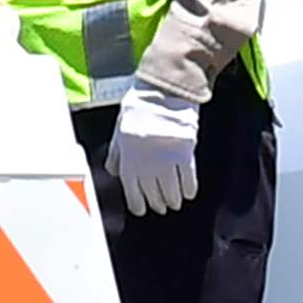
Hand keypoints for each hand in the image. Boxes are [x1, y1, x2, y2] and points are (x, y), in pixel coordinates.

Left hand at [107, 79, 202, 217]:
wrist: (162, 92)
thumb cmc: (139, 108)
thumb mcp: (120, 130)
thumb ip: (116, 154)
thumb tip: (113, 172)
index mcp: (128, 160)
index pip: (132, 194)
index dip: (138, 205)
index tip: (142, 210)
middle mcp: (146, 165)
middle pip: (153, 196)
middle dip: (157, 203)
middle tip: (162, 205)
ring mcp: (166, 161)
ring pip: (171, 193)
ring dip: (173, 200)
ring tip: (175, 202)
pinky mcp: (185, 155)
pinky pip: (188, 180)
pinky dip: (189, 190)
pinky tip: (189, 193)